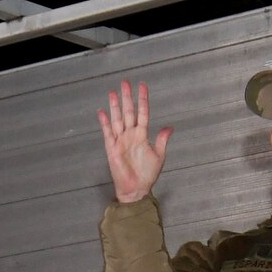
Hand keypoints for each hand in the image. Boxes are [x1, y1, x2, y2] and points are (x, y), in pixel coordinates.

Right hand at [98, 79, 171, 202]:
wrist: (136, 188)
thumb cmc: (147, 174)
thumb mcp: (159, 155)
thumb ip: (161, 140)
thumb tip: (169, 127)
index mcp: (142, 135)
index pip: (142, 112)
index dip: (142, 99)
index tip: (142, 86)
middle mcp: (130, 135)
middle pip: (128, 112)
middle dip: (127, 97)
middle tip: (125, 83)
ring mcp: (120, 140)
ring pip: (117, 119)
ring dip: (115, 106)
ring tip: (113, 92)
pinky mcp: (111, 148)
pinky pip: (108, 132)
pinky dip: (105, 122)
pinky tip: (102, 112)